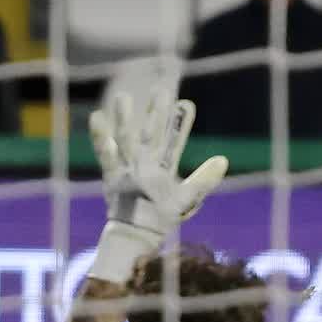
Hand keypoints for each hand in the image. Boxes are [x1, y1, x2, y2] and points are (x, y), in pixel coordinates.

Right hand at [85, 89, 227, 282]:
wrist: (137, 232)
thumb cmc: (163, 216)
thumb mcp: (186, 198)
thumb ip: (204, 180)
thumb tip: (223, 159)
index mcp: (164, 166)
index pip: (174, 141)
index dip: (180, 124)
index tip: (187, 103)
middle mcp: (146, 163)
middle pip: (151, 134)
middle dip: (156, 114)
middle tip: (161, 89)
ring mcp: (128, 168)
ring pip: (127, 140)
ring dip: (126, 120)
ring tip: (123, 97)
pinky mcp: (112, 177)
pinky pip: (107, 156)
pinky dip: (102, 139)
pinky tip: (97, 119)